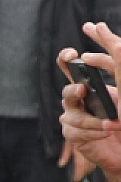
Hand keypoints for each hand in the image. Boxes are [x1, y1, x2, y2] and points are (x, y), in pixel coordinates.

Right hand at [58, 23, 120, 181]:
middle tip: (83, 91)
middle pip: (69, 89)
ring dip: (94, 120)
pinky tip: (106, 133)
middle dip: (75, 90)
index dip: (67, 58)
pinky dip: (94, 132)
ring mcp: (73, 117)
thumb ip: (118, 68)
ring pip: (74, 114)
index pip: (72, 67)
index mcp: (89, 87)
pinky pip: (76, 130)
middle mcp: (78, 100)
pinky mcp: (72, 134)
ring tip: (112, 125)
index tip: (73, 54)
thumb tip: (118, 46)